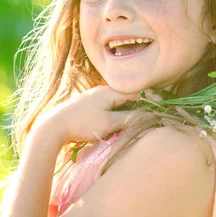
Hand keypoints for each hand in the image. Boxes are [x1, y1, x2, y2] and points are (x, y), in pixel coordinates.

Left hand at [32, 85, 162, 146]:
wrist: (52, 127)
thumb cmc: (82, 124)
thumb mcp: (108, 124)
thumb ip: (128, 119)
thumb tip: (147, 115)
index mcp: (109, 91)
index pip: (136, 92)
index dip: (151, 98)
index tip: (163, 105)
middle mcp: (102, 90)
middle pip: (128, 94)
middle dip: (142, 101)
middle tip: (154, 111)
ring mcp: (93, 97)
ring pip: (118, 100)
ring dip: (130, 106)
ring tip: (140, 116)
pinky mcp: (87, 105)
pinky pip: (109, 104)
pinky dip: (119, 110)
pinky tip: (119, 119)